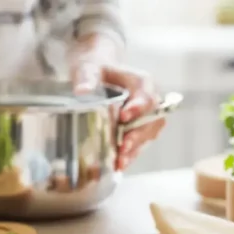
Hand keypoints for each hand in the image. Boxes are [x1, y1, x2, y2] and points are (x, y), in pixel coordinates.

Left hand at [70, 38, 164, 169]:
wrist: (95, 73)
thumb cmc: (94, 68)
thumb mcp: (89, 68)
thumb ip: (88, 77)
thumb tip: (82, 91)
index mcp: (141, 82)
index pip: (146, 95)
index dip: (138, 107)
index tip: (124, 117)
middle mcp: (148, 100)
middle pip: (151, 120)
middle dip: (137, 136)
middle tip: (123, 149)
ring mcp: (144, 116)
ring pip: (147, 135)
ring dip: (135, 150)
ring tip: (120, 163)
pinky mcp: (136, 129)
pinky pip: (138, 143)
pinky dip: (129, 155)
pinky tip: (118, 165)